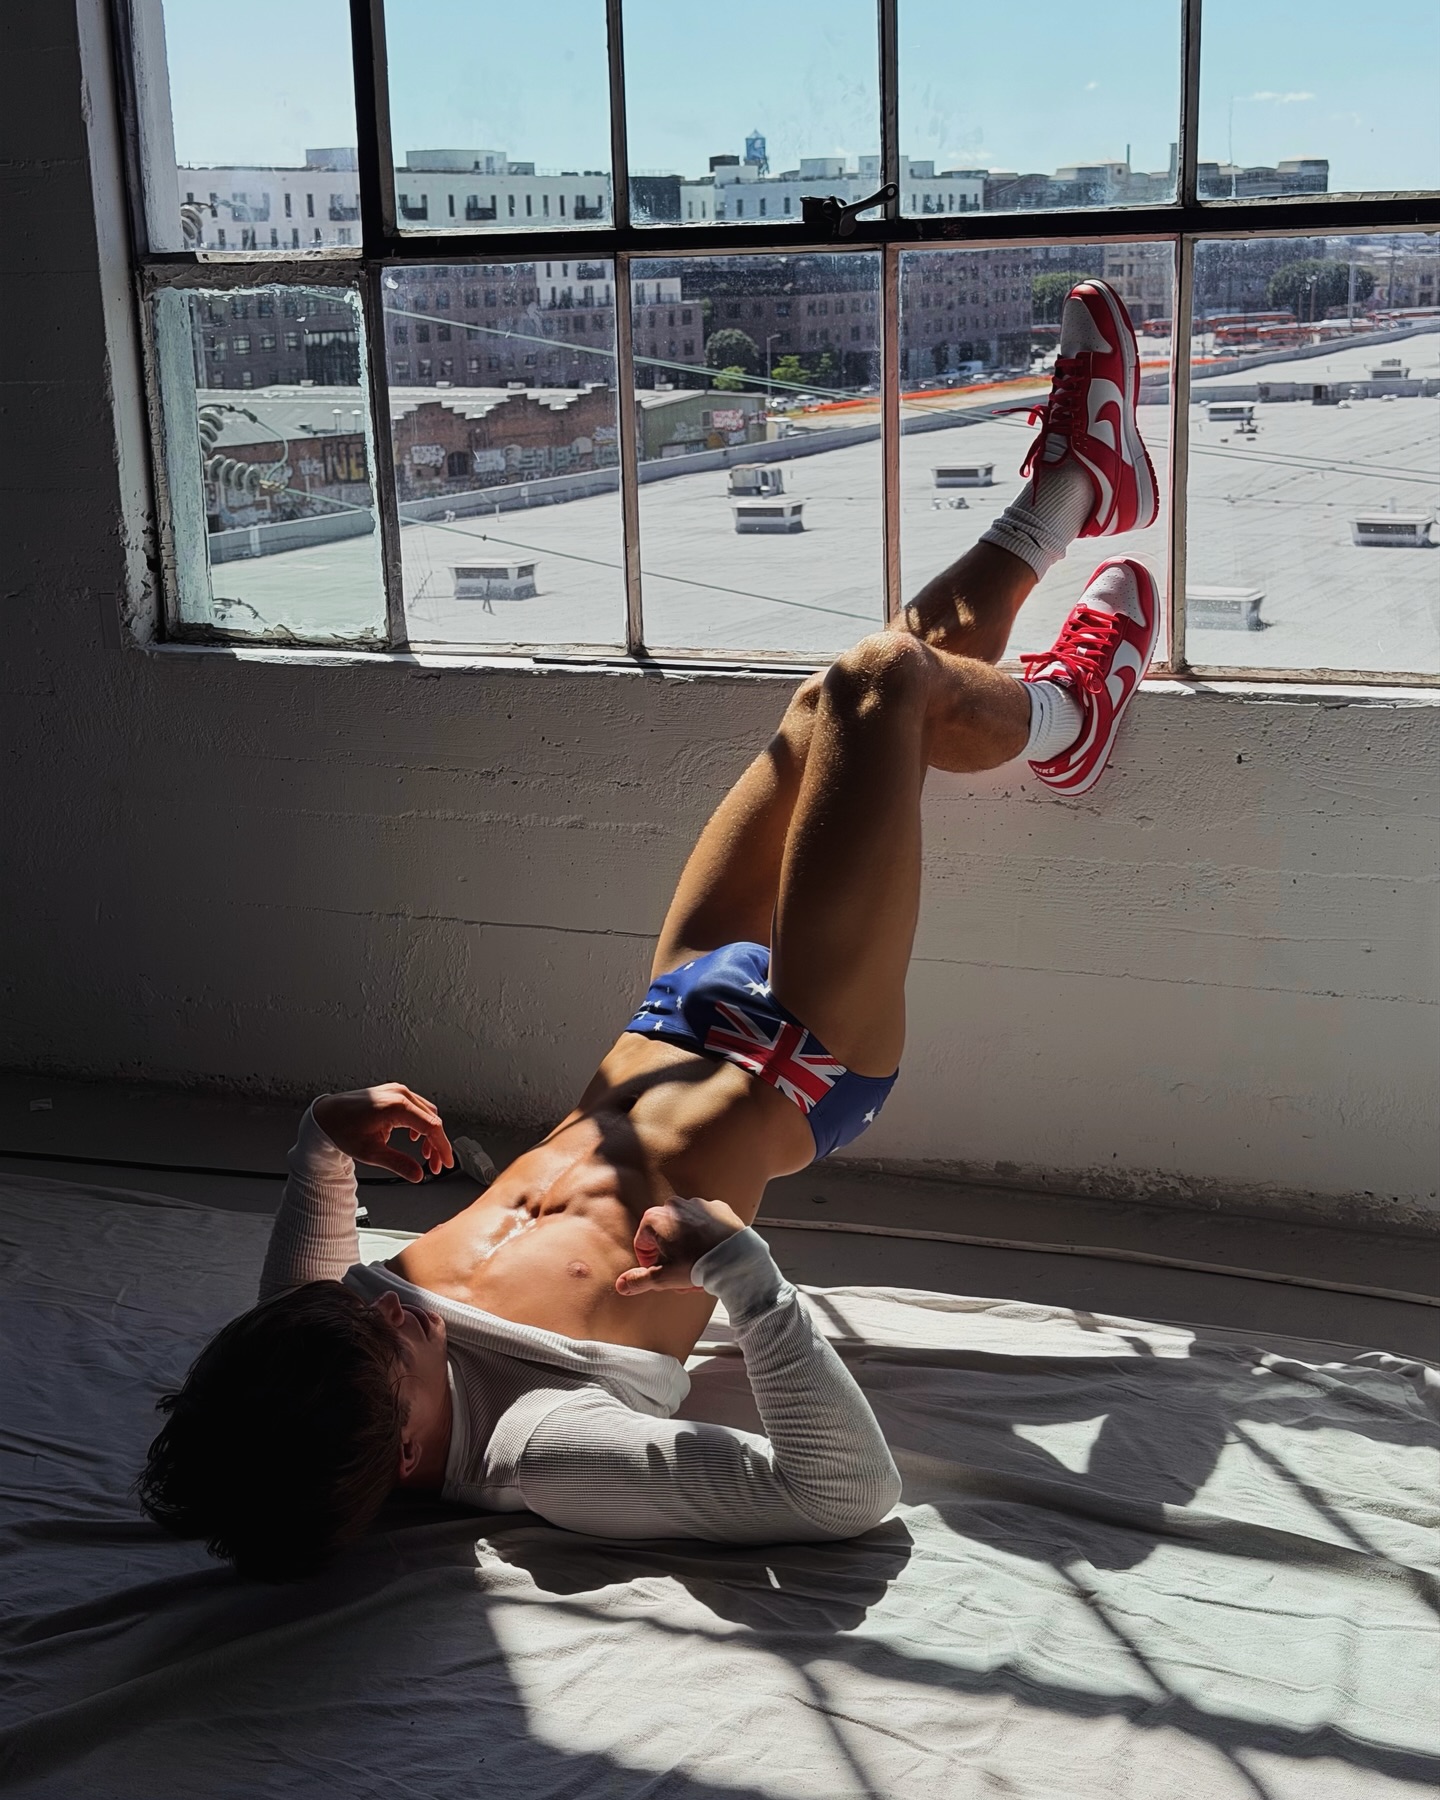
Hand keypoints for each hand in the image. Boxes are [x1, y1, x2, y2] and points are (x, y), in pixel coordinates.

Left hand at [312, 1084, 453, 1182]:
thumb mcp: (370, 1152)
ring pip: (427, 1113)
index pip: (431, 1126)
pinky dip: (420, 1125)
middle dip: (436, 1144)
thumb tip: (418, 1174)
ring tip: (425, 1155)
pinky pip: (417, 1108)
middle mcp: (400, 1094)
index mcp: (396, 1106)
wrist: (326, 1116)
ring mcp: (397, 1091)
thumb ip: (397, 1163)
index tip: (446, 1162)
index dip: (442, 1147)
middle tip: (435, 1165)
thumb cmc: (342, 1129)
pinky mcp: (394, 1094)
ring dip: (429, 1135)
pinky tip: (414, 1139)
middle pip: (432, 1120)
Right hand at [615, 1195, 746, 1296]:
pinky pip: (705, 1222)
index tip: (661, 1272)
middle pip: (663, 1235)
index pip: (642, 1243)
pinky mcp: (716, 1208)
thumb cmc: (699, 1266)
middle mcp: (674, 1206)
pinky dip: (705, 1235)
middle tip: (680, 1274)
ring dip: (686, 1246)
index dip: (650, 1262)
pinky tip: (711, 1252)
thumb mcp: (664, 1278)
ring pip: (684, 1228)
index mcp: (655, 1219)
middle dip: (669, 1256)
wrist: (736, 1258)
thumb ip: (640, 1280)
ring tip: (698, 1266)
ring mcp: (696, 1204)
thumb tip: (621, 1285)